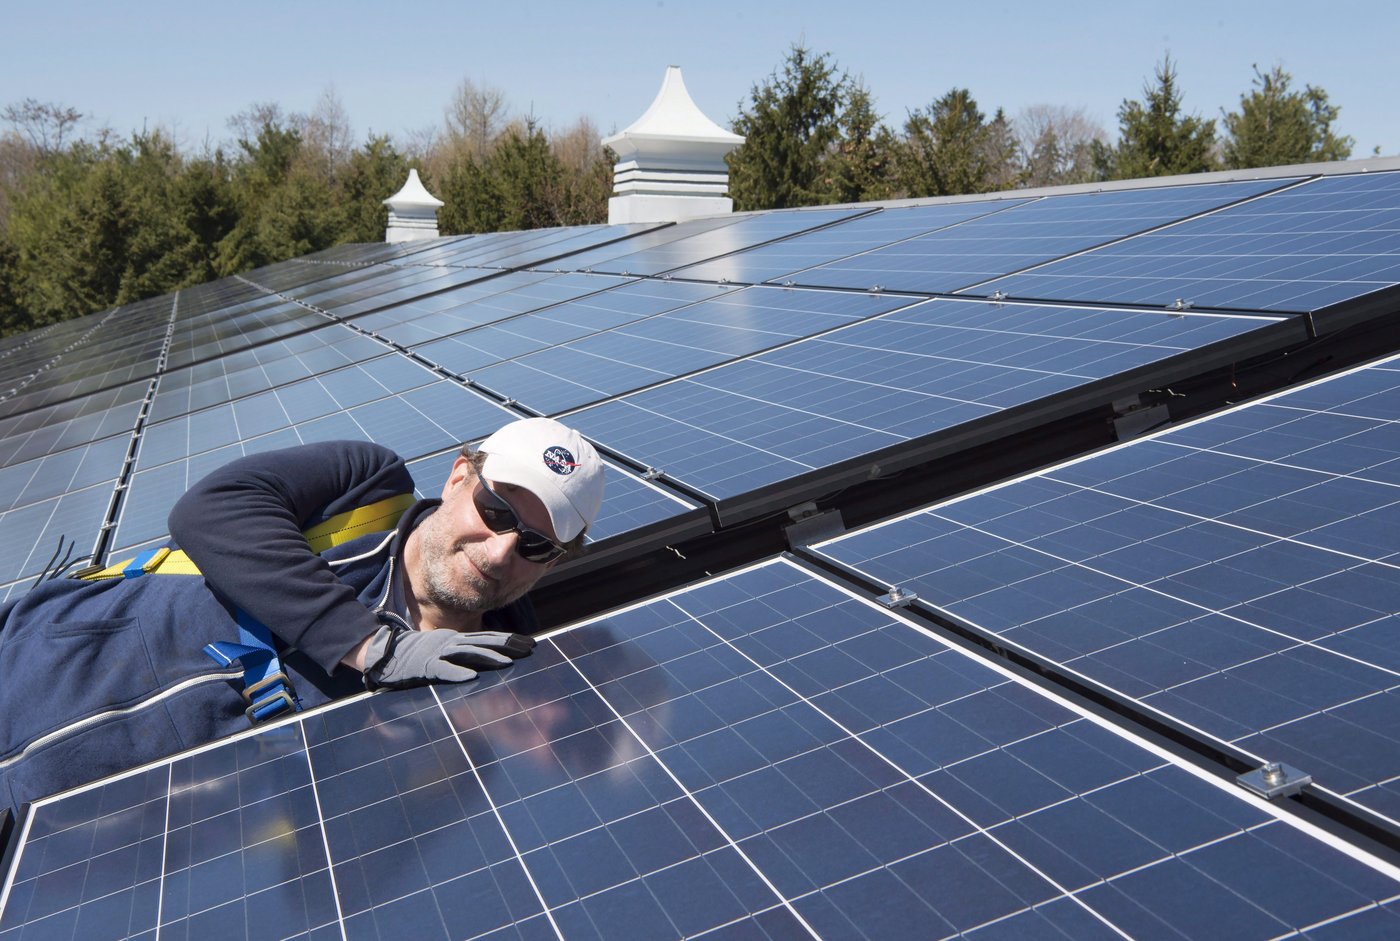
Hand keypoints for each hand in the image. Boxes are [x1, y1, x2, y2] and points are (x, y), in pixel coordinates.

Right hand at [363, 624, 535, 688]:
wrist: (387, 652)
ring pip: (468, 654)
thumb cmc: (417, 654)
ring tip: (508, 663)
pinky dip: (457, 673)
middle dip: (508, 646)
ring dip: (488, 658)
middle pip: (485, 643)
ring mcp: (438, 653)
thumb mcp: (444, 649)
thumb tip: (488, 659)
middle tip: (530, 651)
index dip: (510, 640)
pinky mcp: (425, 667)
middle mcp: (452, 642)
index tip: (531, 644)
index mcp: (457, 639)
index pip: (488, 637)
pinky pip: (443, 670)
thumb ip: (463, 652)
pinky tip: (472, 678)